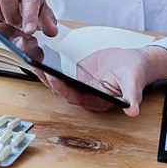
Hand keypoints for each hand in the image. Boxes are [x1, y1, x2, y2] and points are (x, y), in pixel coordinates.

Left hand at [34, 47, 148, 116]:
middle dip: (47, 79)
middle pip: (61, 91)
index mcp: (98, 101)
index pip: (75, 97)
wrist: (135, 63)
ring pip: (57, 83)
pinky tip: (38, 56)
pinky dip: (49, 66)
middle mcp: (86, 96)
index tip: (53, 76)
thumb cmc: (135, 73)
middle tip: (36, 64)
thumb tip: (133, 111)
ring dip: (44, 73)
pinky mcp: (77, 75)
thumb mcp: (134, 83)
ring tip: (31, 59)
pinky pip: (60, 73)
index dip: (63, 88)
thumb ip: (132, 96)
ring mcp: (80, 86)